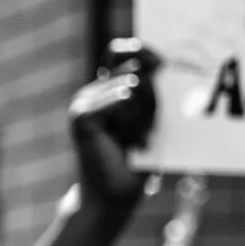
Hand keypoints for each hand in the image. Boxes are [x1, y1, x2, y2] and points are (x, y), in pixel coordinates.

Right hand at [66, 41, 157, 217]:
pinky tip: (122, 140)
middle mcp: (90, 91)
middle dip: (153, 96)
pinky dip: (133, 119)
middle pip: (136, 66)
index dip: (144, 53)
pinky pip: (125, 97)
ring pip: (133, 83)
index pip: (122, 49)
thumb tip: (146, 65)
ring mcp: (82, 102)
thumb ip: (150, 85)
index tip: (161, 69)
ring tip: (132, 138)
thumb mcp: (151, 114)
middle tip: (142, 129)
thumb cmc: (137, 158)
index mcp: (105, 89)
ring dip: (145, 113)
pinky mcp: (82, 116)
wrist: (114, 196)